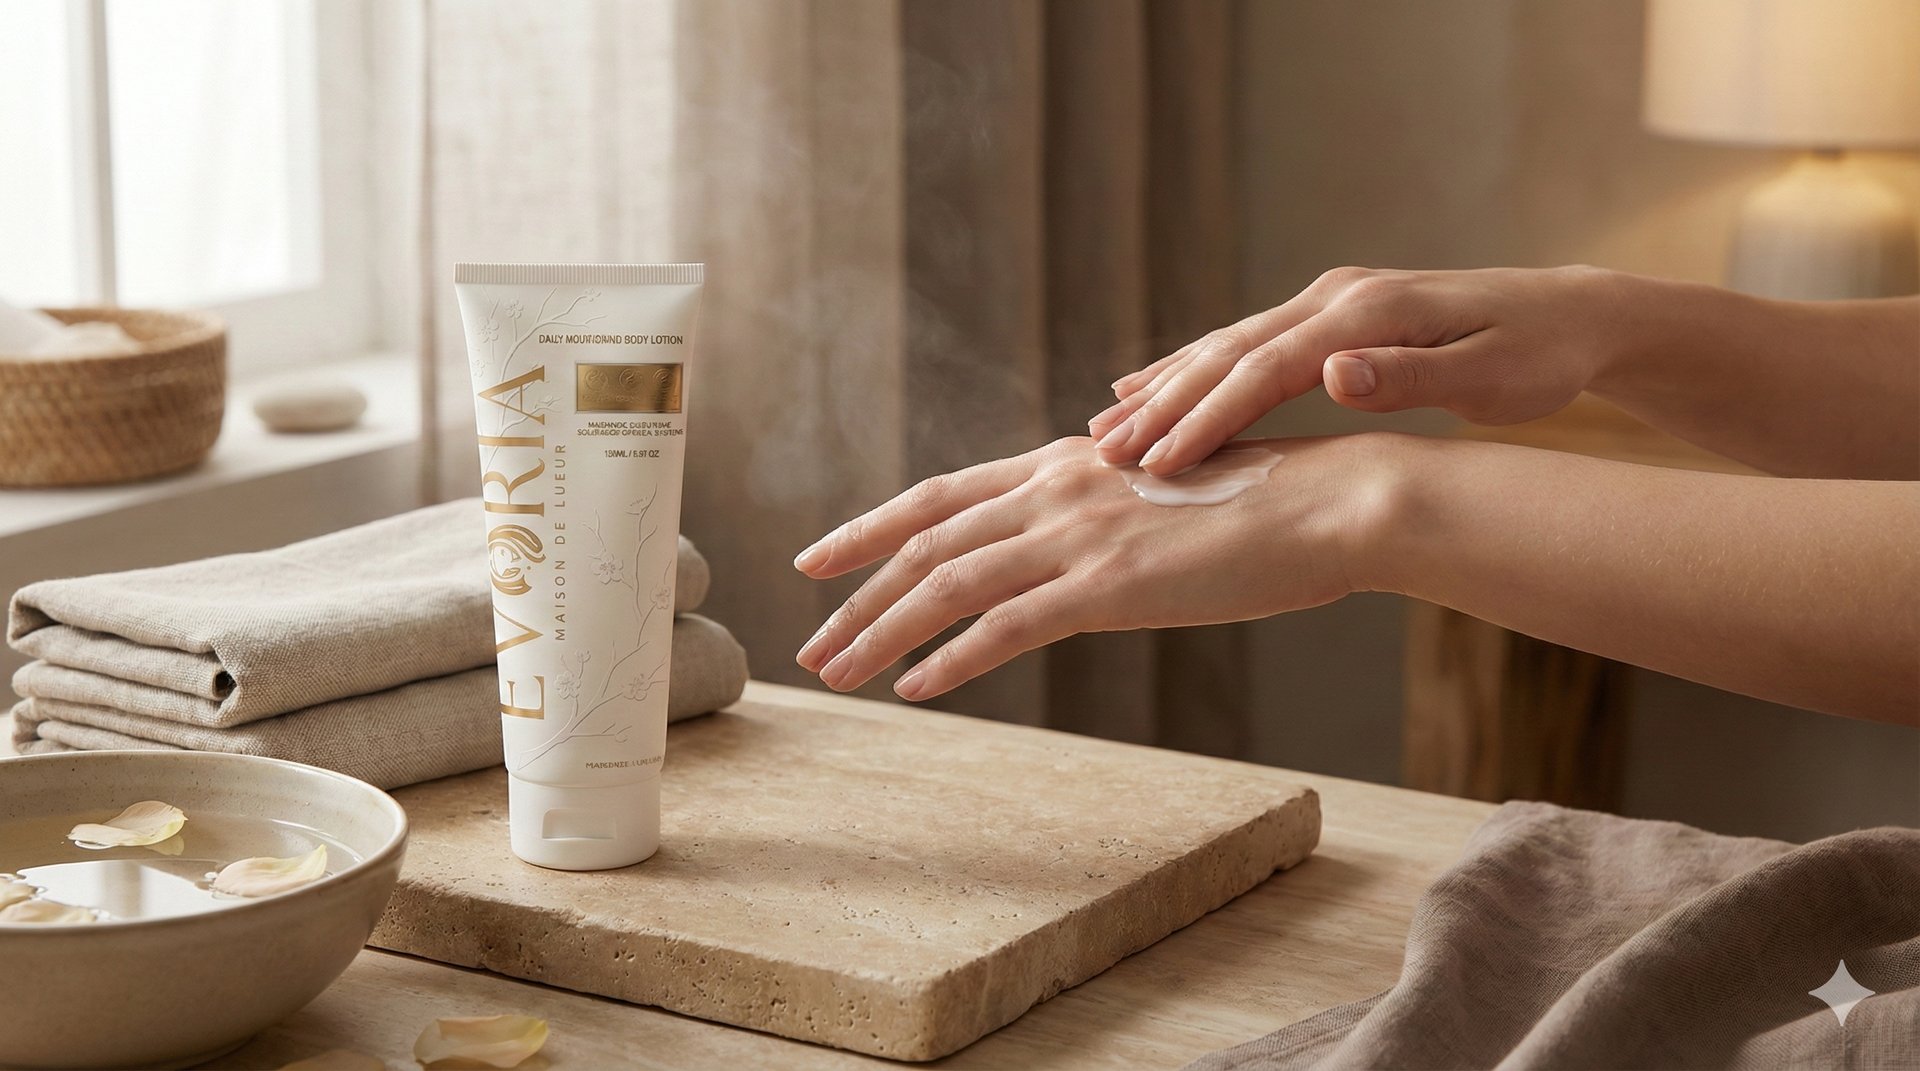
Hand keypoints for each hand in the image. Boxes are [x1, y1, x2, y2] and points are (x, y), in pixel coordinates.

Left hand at [790, 435, 1390, 700]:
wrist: (1329, 503)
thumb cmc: (1260, 504)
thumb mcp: (1157, 500)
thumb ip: (1097, 518)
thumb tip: (1063, 552)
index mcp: (1063, 464)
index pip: (939, 495)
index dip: (867, 527)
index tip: (816, 558)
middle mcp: (1055, 489)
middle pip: (923, 542)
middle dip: (855, 596)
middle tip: (810, 645)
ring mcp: (1077, 535)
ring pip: (947, 584)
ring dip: (881, 633)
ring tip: (837, 675)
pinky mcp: (1108, 585)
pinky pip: (1005, 627)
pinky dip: (950, 659)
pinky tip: (915, 689)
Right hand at [1088, 265, 1629, 474]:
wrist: (1570, 315)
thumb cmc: (1536, 359)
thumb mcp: (1487, 377)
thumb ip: (1407, 376)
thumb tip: (1333, 376)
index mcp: (1366, 315)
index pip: (1264, 371)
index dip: (1205, 419)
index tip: (1155, 466)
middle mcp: (1336, 299)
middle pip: (1228, 354)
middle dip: (1162, 406)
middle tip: (1100, 452)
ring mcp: (1329, 302)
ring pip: (1227, 346)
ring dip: (1165, 387)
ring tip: (1104, 426)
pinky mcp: (1332, 316)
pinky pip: (1247, 345)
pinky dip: (1195, 369)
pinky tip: (1152, 387)